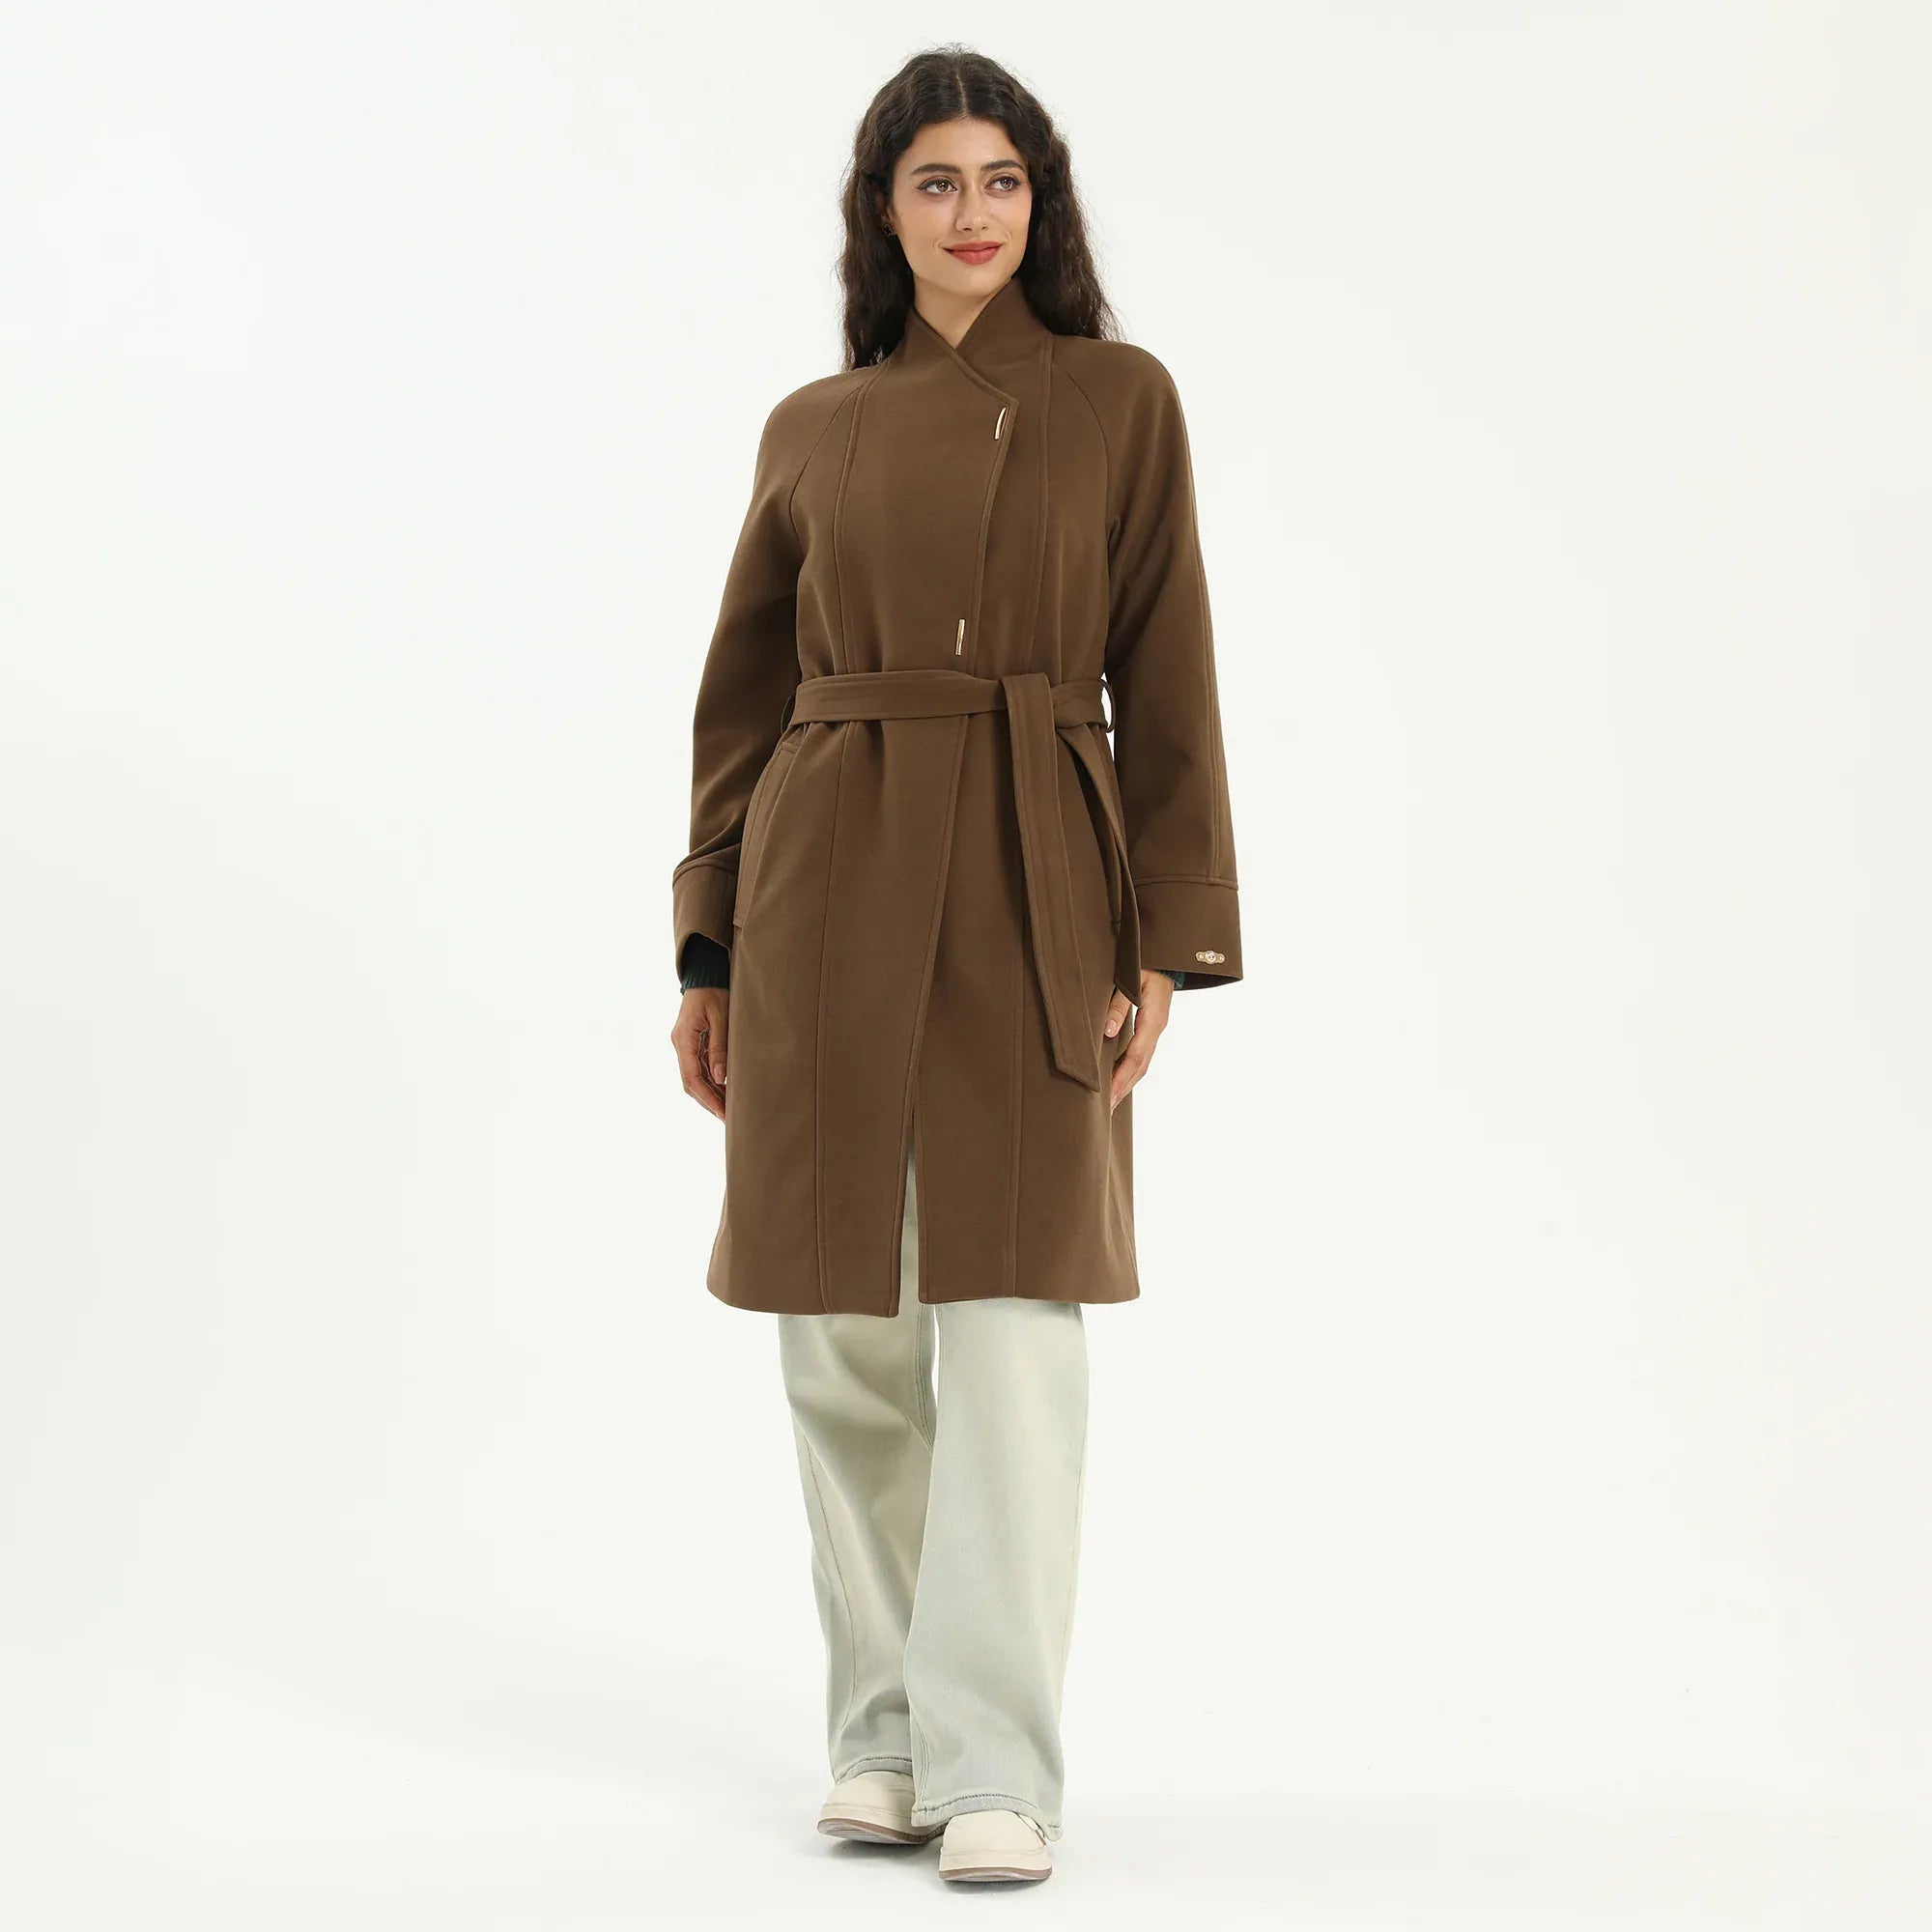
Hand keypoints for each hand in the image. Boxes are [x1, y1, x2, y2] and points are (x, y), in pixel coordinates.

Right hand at [672, 988, 728, 1120]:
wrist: (705, 973)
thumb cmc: (715, 990)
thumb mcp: (721, 1017)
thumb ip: (720, 1047)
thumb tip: (721, 1078)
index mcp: (683, 1039)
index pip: (691, 1078)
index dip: (707, 1097)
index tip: (723, 1112)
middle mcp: (680, 1045)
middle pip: (690, 1083)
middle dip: (708, 1101)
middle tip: (728, 1118)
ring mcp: (685, 1045)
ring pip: (694, 1078)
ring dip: (711, 1093)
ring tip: (730, 1109)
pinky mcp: (692, 1043)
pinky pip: (699, 1068)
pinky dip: (712, 1081)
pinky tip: (726, 1090)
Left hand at [1103, 969, 1173, 1112]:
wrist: (1168, 954)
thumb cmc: (1147, 961)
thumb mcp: (1131, 978)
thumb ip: (1117, 1004)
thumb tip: (1106, 1033)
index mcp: (1153, 1019)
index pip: (1135, 1057)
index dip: (1121, 1078)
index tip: (1108, 1096)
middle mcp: (1157, 1028)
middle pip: (1140, 1066)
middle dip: (1123, 1088)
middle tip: (1106, 1109)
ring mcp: (1156, 1028)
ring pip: (1142, 1062)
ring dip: (1126, 1082)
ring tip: (1110, 1101)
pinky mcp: (1152, 1025)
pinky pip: (1142, 1053)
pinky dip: (1130, 1069)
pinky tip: (1119, 1076)